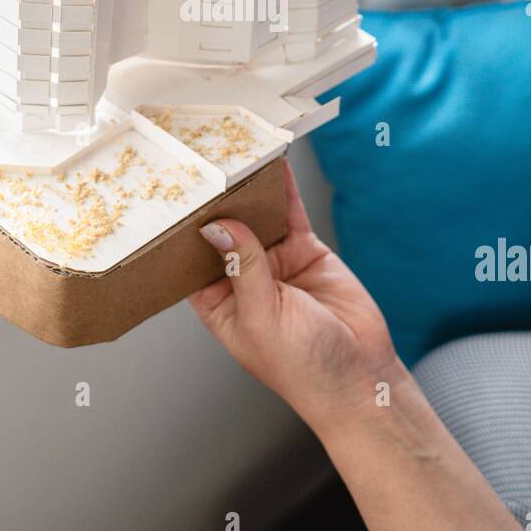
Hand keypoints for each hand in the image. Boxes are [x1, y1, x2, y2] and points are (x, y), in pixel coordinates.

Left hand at [192, 161, 398, 434]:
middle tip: (199, 162)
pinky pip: (290, 213)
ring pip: (255, 216)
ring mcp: (274, 262)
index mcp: (218, 303)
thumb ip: (243, 267)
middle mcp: (241, 279)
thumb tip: (218, 225)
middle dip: (212, 201)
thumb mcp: (263, 317)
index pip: (189, 259)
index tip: (168, 196)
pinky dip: (283, 189)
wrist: (361, 377)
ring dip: (247, 189)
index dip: (180, 230)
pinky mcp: (304, 250)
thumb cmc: (304, 368)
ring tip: (233, 153)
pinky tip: (273, 163)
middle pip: (222, 230)